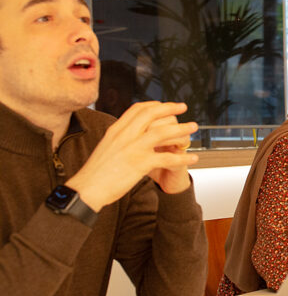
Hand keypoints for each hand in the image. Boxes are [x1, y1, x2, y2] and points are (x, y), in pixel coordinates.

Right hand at [66, 102, 197, 209]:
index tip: (165, 105)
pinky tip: (193, 158)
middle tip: (183, 107)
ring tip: (193, 127)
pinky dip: (183, 157)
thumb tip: (132, 132)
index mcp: (116, 130)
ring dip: (181, 129)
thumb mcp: (107, 147)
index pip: (137, 109)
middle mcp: (124, 135)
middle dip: (170, 109)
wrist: (86, 190)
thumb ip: (120, 138)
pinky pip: (167, 158)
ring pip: (162, 132)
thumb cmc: (96, 172)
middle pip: (151, 114)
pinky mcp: (140, 164)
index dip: (154, 105)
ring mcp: (132, 149)